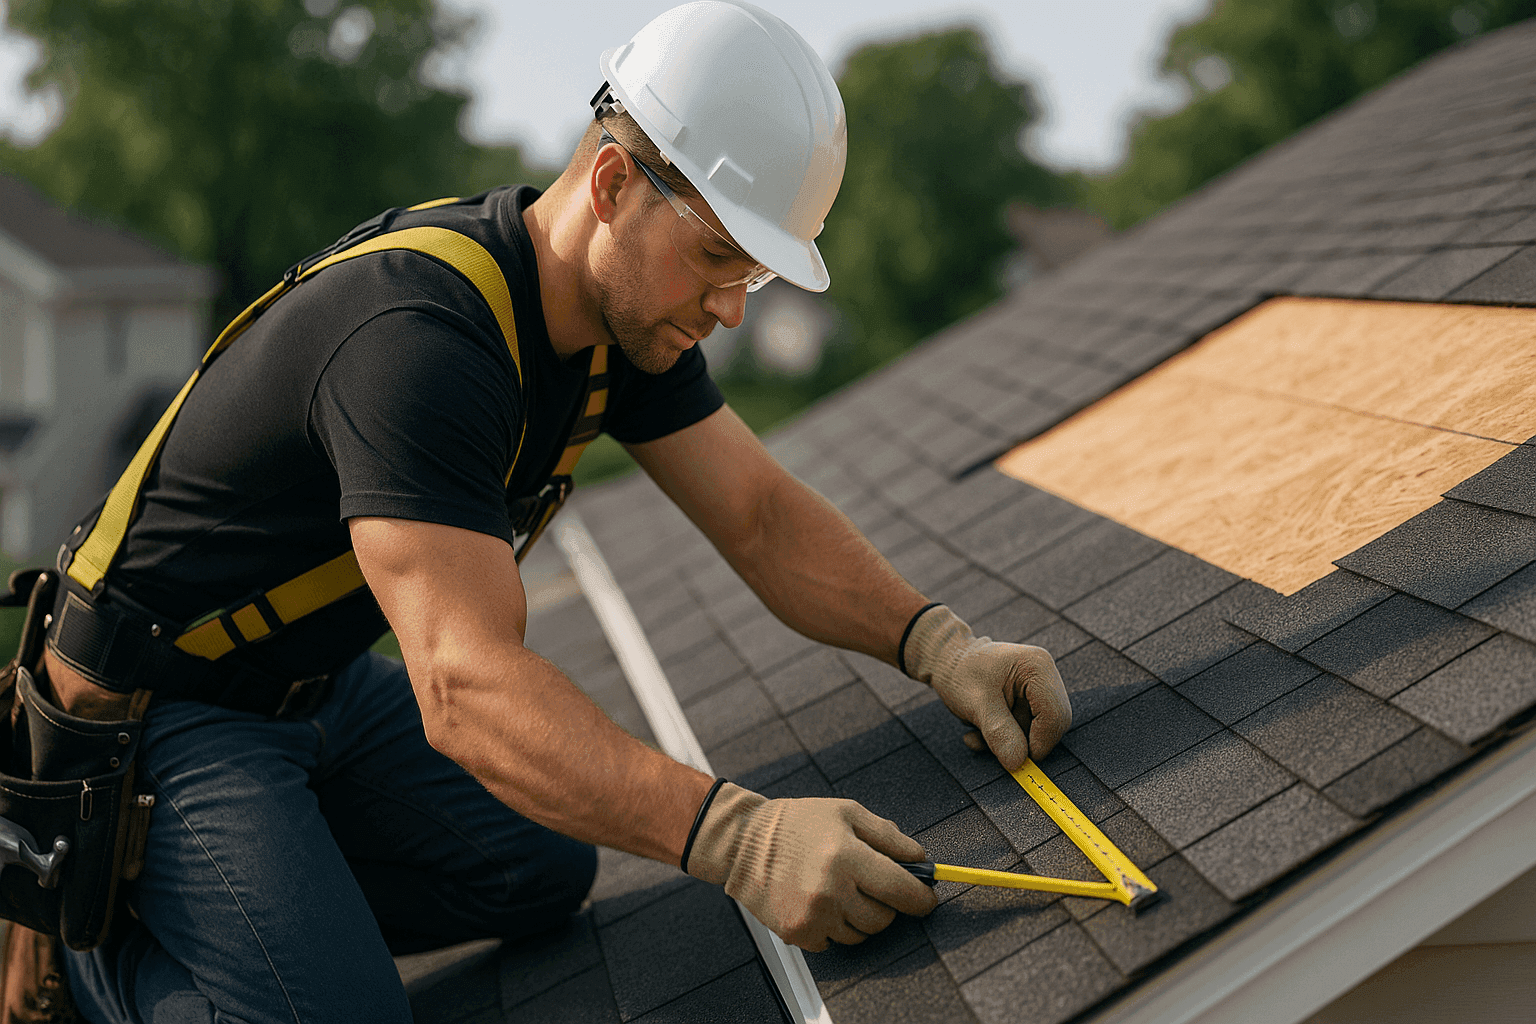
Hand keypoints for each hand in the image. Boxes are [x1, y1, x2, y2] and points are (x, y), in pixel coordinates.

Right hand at [684, 784, 937, 950]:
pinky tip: (819, 902)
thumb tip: (921, 860)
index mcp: (847, 856)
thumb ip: (889, 836)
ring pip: (861, 935)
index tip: (927, 899)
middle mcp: (831, 890)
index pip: (902, 890)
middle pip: (884, 919)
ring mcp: (813, 916)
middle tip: (869, 884)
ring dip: (859, 917)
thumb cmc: (797, 823)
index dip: (922, 898)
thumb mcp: (846, 813)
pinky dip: (833, 927)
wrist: (743, 842)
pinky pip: (833, 943)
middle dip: (886, 904)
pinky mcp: (797, 933)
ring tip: (838, 889)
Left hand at [902, 605, 1071, 769]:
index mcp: (1037, 668)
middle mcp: (1044, 675)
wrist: (946, 661)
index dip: (1039, 743)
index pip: (1055, 715)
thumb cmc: (959, 673)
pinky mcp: (1028, 699)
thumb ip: (999, 732)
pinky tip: (979, 731)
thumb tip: (1017, 763)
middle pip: (1049, 724)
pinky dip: (1003, 735)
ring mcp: (1037, 687)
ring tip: (977, 733)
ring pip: (1034, 730)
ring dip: (1005, 739)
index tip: (1015, 759)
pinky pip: (1025, 727)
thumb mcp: (976, 704)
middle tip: (990, 744)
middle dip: (1019, 740)